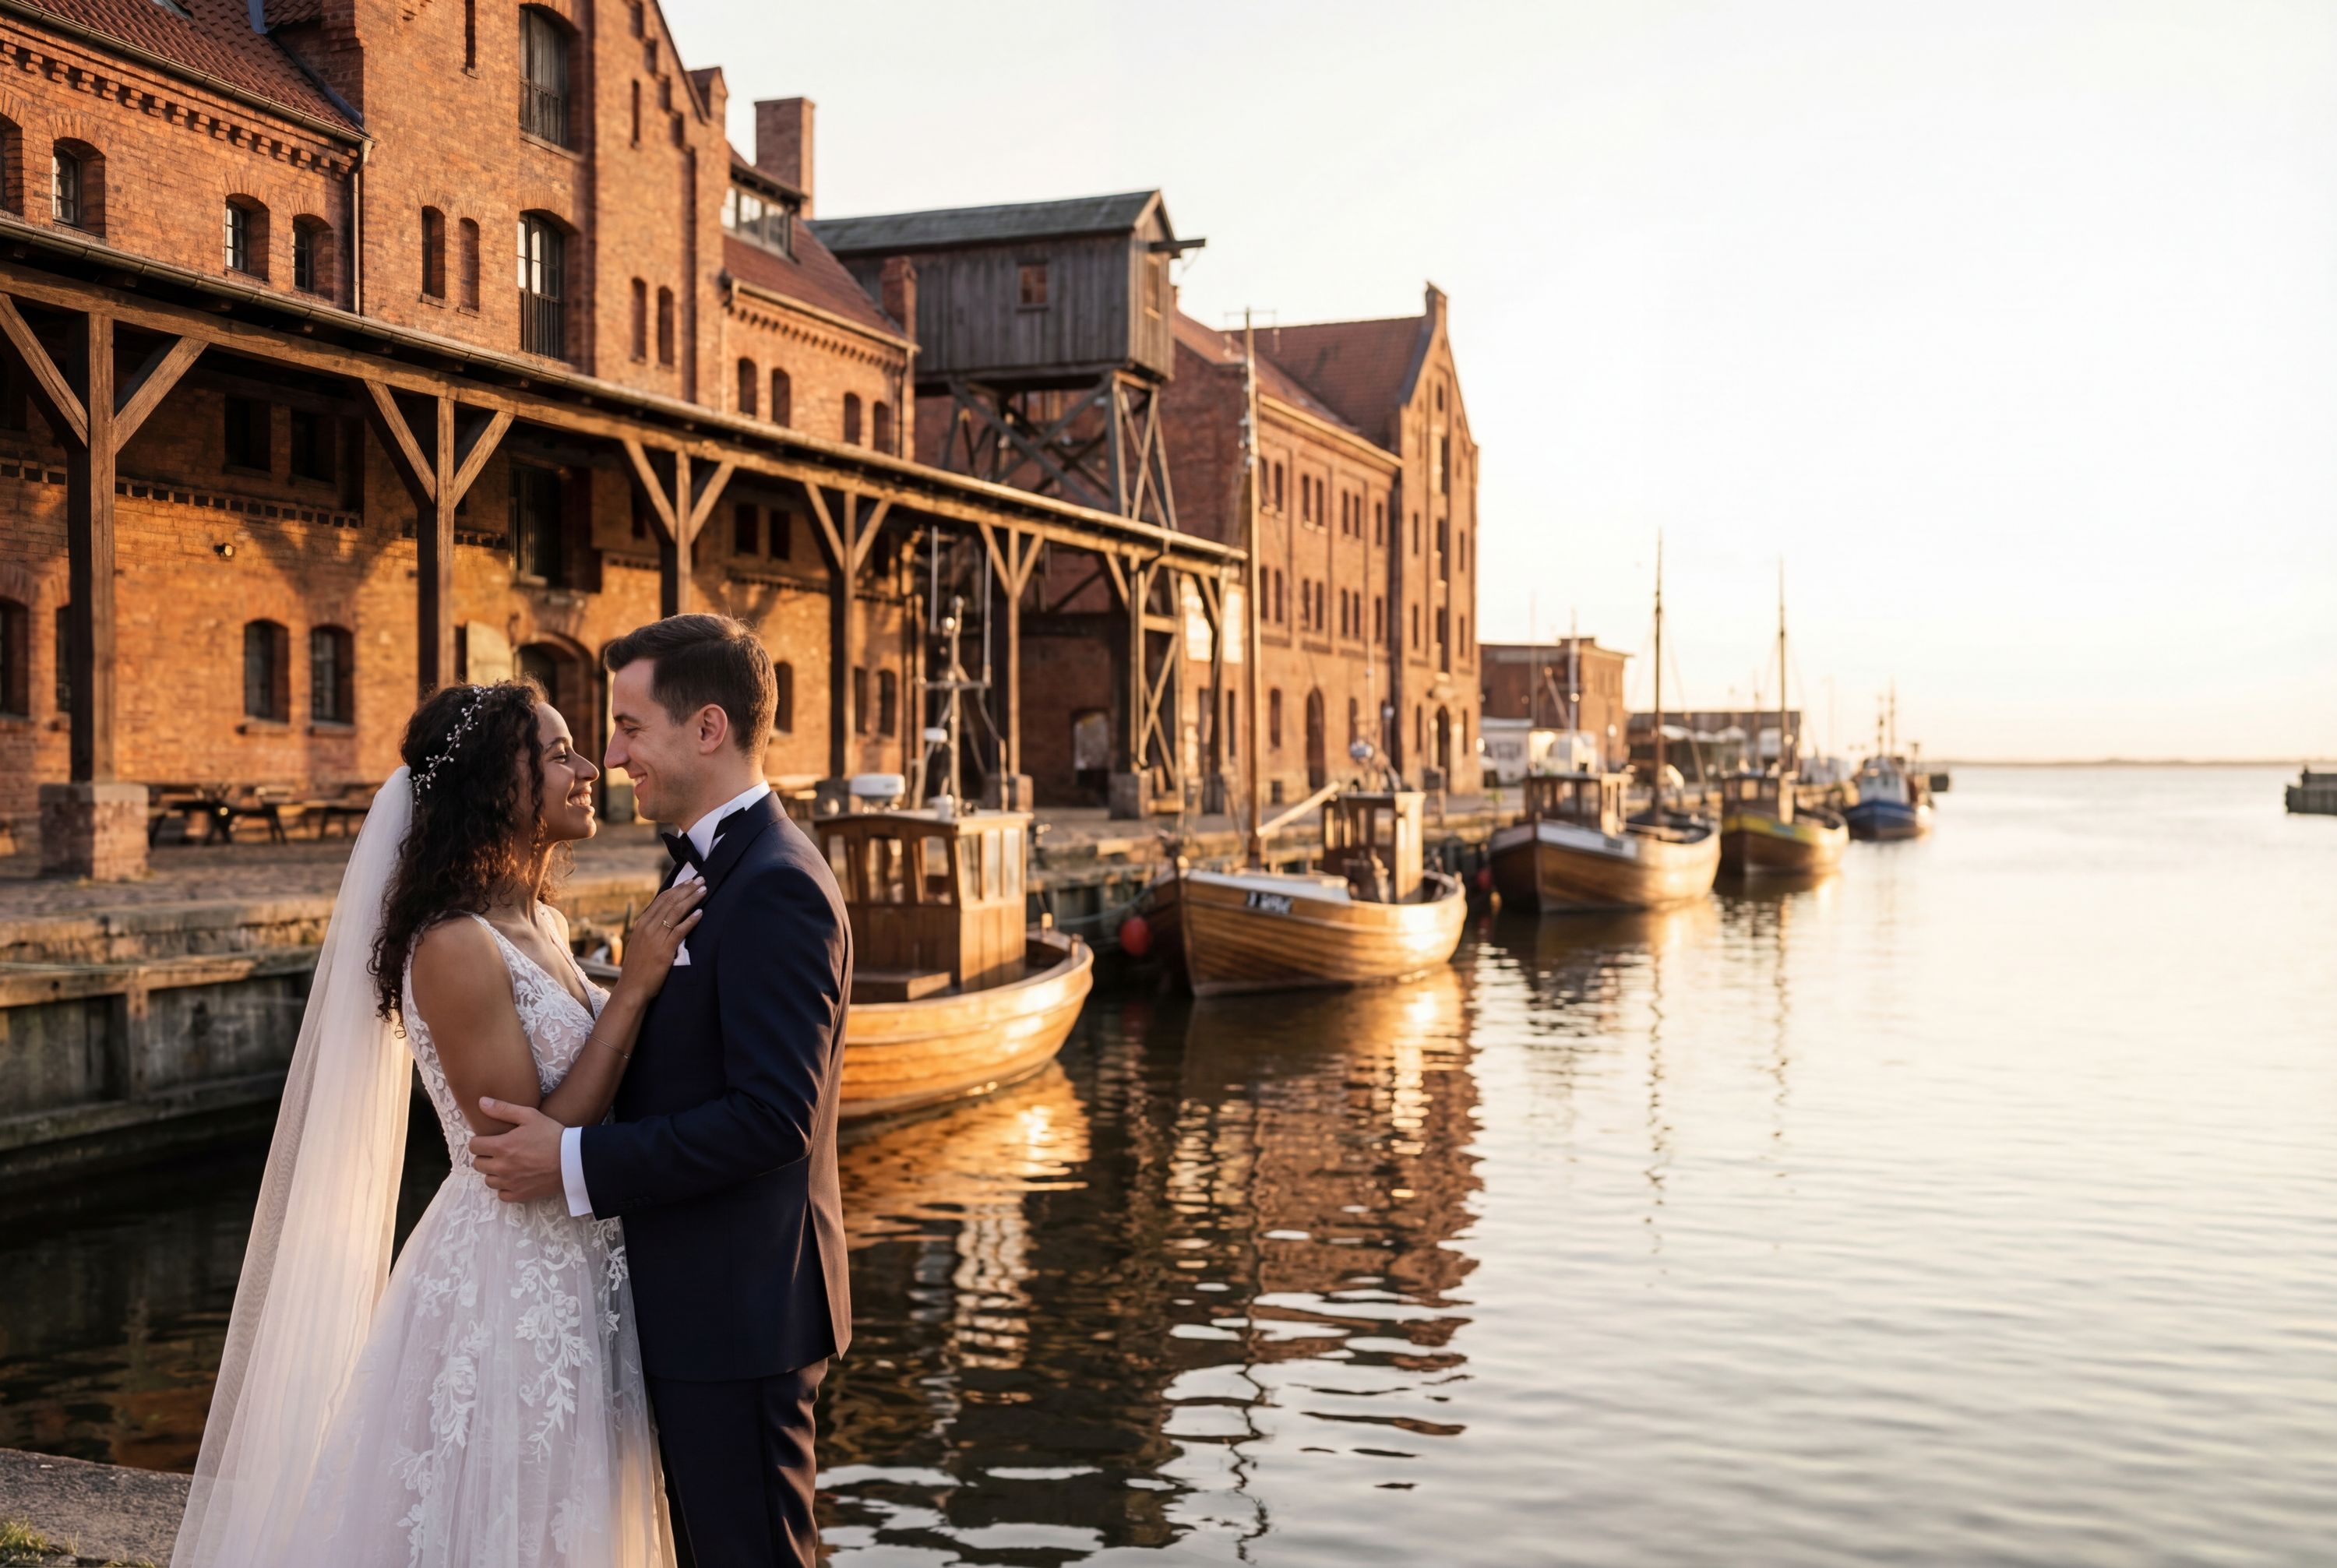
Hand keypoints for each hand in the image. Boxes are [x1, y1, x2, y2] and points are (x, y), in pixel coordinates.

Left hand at [471, 1098, 565, 1203]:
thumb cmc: (552, 1135)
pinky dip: (505, 1187)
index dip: (480, 1141)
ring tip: (507, 1165)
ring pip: (488, 1180)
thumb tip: (481, 1102)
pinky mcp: (520, 1194)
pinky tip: (514, 1179)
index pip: (474, 1146)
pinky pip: (501, 1194)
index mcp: (502, 1146)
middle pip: (478, 1164)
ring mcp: (510, 1182)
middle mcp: (502, 1166)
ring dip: (493, 1172)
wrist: (574, 1160)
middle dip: (485, 1156)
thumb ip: (503, 1109)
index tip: (489, 1140)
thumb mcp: (530, 1116)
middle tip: (499, 1151)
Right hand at [620, 881, 706, 998]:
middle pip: (670, 902)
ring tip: (704, 890)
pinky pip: (679, 931)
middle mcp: (648, 927)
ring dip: (691, 899)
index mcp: (642, 924)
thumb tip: (665, 920)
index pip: (661, 899)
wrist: (632, 988)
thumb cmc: (639, 968)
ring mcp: (655, 937)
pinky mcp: (664, 949)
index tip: (689, 882)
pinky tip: (700, 913)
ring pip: (676, 912)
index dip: (677, 889)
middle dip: (687, 889)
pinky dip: (691, 920)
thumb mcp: (642, 943)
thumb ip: (652, 930)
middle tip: (701, 880)